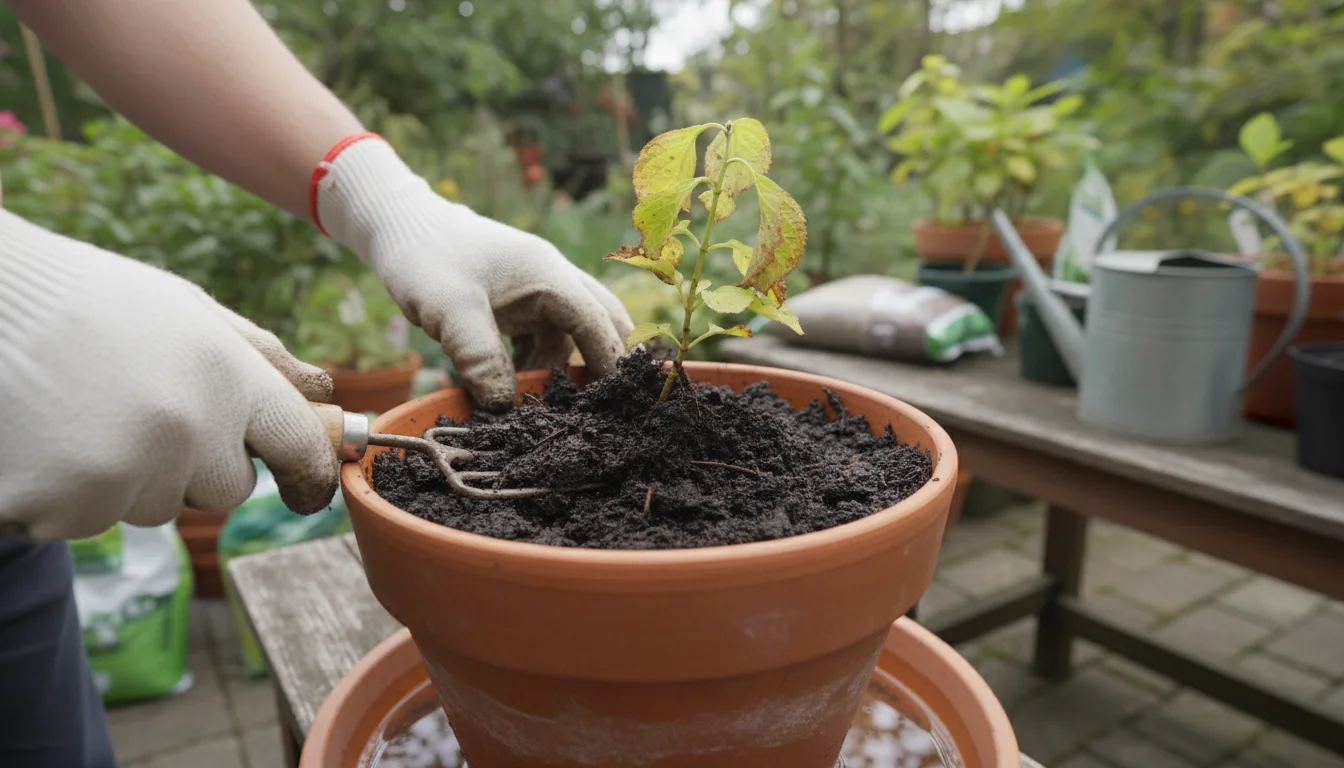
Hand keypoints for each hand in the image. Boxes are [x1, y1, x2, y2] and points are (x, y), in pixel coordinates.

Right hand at [0, 211, 337, 540]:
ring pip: (154, 506)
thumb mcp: (189, 311)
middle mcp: (185, 433)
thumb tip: (324, 396)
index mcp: (226, 377)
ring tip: (83, 413)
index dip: (309, 474)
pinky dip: (68, 493)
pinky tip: (43, 440)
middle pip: (228, 490)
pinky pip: (88, 520)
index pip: (300, 449)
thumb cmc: (89, 301)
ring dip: (130, 476)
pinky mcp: (58, 509)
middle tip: (142, 407)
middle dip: (198, 462)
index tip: (307, 491)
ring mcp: (121, 476)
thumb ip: (263, 358)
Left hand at [315, 138, 633, 409]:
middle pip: (602, 322)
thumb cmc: (426, 258)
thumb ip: (479, 357)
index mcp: (548, 275)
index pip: (597, 322)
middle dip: (603, 361)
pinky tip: (515, 385)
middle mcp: (553, 279)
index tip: (614, 401)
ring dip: (560, 368)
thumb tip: (504, 405)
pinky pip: (545, 336)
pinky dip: (538, 362)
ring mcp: (538, 290)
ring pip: (570, 335)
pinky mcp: (520, 301)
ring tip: (538, 403)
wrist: (400, 226)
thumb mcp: (449, 311)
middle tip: (593, 406)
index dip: (609, 362)